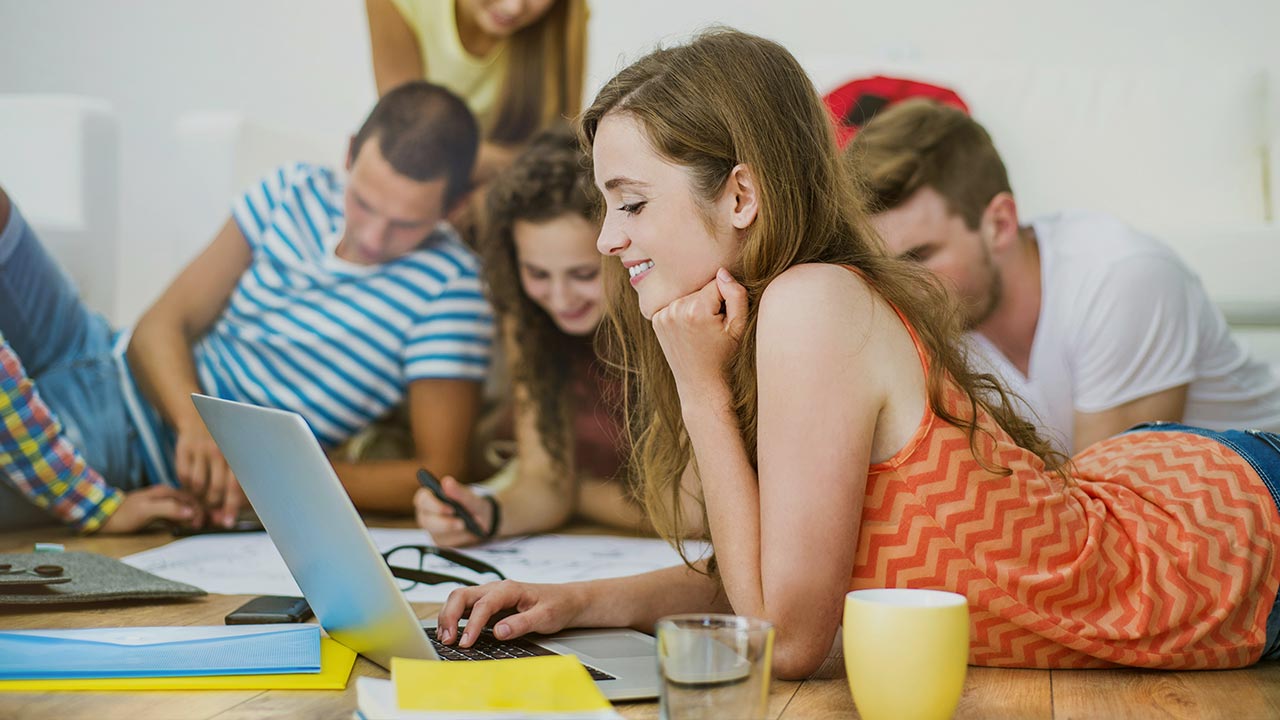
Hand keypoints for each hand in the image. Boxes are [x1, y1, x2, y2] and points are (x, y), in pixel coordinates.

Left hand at [99, 485, 201, 533]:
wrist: (103, 517)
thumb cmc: (124, 514)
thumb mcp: (147, 511)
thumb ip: (169, 509)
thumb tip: (190, 512)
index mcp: (166, 492)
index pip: (191, 498)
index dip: (199, 509)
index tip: (199, 523)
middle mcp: (165, 495)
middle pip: (189, 502)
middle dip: (197, 513)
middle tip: (198, 527)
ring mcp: (160, 503)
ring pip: (183, 509)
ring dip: (190, 518)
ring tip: (193, 528)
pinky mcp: (155, 512)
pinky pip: (174, 515)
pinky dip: (181, 520)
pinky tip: (182, 527)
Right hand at [174, 418, 243, 526]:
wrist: (198, 418)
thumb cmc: (220, 446)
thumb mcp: (230, 459)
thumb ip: (231, 483)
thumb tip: (231, 511)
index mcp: (235, 456)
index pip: (234, 487)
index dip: (231, 507)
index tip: (227, 522)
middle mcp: (219, 452)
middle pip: (215, 489)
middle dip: (213, 506)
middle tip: (211, 514)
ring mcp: (201, 450)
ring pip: (198, 485)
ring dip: (199, 497)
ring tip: (202, 499)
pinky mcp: (184, 448)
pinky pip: (183, 476)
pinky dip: (186, 485)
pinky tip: (190, 486)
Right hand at [413, 476, 494, 546]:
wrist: (483, 520)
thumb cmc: (473, 506)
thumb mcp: (472, 499)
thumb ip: (460, 491)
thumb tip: (447, 481)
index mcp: (429, 498)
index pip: (422, 500)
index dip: (434, 505)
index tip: (450, 509)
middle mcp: (426, 514)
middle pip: (426, 521)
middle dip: (445, 523)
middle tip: (462, 524)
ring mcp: (432, 529)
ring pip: (437, 534)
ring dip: (455, 532)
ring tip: (469, 527)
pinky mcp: (439, 541)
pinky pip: (447, 544)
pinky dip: (460, 539)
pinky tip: (469, 533)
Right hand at [436, 580, 587, 646]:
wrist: (566, 600)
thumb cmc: (557, 606)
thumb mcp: (545, 617)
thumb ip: (522, 624)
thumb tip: (499, 632)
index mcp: (509, 589)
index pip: (483, 605)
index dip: (472, 625)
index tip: (466, 643)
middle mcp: (496, 588)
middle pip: (462, 595)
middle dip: (450, 616)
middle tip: (447, 639)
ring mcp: (491, 595)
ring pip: (460, 599)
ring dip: (448, 617)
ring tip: (445, 638)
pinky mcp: (490, 604)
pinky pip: (466, 607)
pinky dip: (455, 618)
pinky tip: (452, 632)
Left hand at [651, 267, 748, 395]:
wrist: (701, 384)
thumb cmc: (725, 357)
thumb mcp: (739, 327)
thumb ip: (736, 295)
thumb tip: (722, 271)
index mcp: (696, 310)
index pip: (717, 283)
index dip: (726, 300)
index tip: (724, 320)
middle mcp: (675, 309)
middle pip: (700, 288)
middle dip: (710, 302)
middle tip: (713, 329)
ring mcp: (662, 315)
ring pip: (688, 295)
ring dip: (696, 306)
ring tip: (701, 331)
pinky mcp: (656, 319)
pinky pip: (676, 304)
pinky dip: (683, 312)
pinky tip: (689, 331)